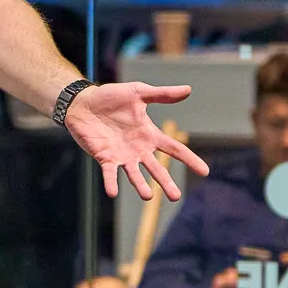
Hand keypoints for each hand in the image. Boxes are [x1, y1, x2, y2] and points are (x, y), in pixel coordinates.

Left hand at [61, 81, 208, 199]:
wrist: (83, 102)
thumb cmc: (111, 97)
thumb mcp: (138, 92)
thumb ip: (162, 94)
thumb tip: (188, 89)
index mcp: (149, 135)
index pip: (174, 149)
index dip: (189, 159)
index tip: (204, 171)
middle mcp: (138, 149)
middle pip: (156, 169)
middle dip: (166, 183)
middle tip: (176, 197)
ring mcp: (121, 156)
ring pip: (135, 175)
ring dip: (141, 186)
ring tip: (148, 196)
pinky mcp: (104, 158)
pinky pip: (109, 173)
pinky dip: (111, 183)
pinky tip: (113, 192)